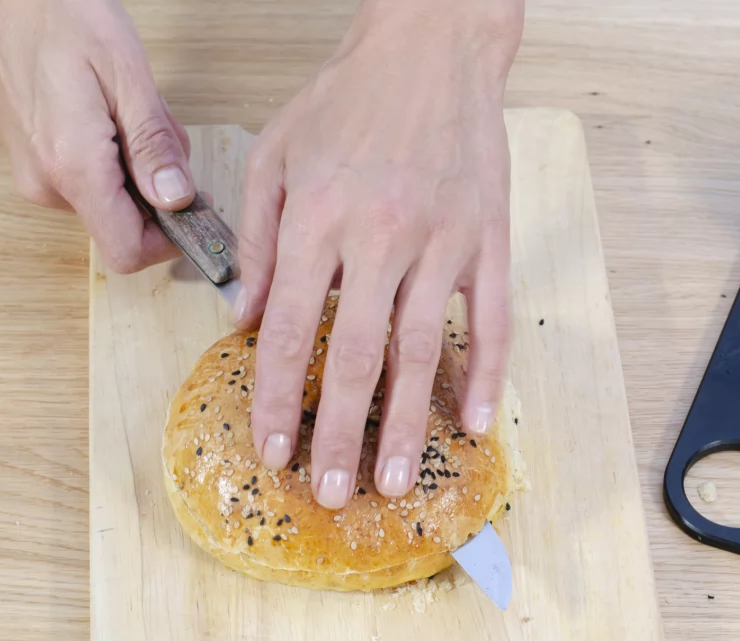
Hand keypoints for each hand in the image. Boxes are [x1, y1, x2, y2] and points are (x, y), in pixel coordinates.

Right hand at [0, 0, 195, 271]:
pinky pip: (89, 178)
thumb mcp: (128, 78)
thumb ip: (153, 147)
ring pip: (111, 199)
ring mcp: (36, 174)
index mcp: (73, 169)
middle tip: (162, 129)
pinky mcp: (34, 161)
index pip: (128, 251)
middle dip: (159, 188)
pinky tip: (113, 110)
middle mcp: (48, 184)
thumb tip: (177, 200)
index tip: (195, 207)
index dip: (170, 240)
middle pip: (125, 224)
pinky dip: (116, 155)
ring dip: (139, 166)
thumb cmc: (61, 17)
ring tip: (132, 108)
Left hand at [234, 0, 523, 507]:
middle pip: (357, 355)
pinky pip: (493, 320)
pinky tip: (476, 422)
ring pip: (424, 350)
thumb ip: (260, 241)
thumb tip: (246, 318)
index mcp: (321, 218)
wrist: (433, 49)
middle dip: (341, 432)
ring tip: (395, 478)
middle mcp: (382, 236)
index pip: (292, 328)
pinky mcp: (490, 242)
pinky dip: (487, 374)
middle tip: (335, 492)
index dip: (278, 397)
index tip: (274, 450)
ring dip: (408, 421)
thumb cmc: (350, 100)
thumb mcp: (277, 156)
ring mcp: (444, 242)